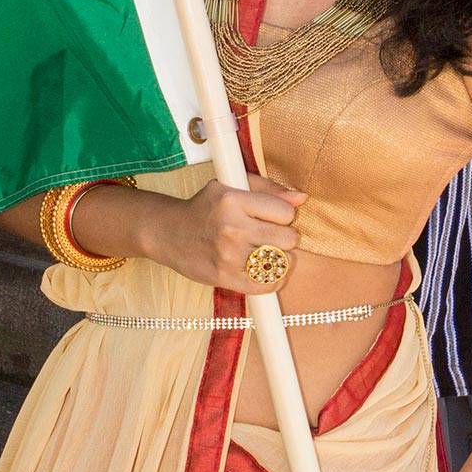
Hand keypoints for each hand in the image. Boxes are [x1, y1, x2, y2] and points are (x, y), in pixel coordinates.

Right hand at [145, 178, 303, 292]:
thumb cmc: (205, 207)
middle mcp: (231, 228)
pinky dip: (272, 279)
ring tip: (265, 251)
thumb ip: (268, 189)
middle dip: (285, 236)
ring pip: (281, 262)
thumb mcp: (231, 186)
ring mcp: (228, 255)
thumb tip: (301, 198)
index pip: (286, 211)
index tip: (272, 216)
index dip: (284, 214)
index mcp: (233, 200)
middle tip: (270, 235)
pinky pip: (267, 284)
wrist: (169, 234)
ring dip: (279, 258)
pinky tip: (263, 269)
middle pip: (289, 238)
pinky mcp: (225, 278)